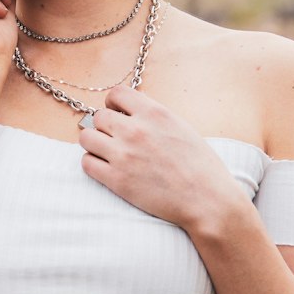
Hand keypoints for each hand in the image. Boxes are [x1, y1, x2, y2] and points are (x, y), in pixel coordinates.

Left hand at [77, 85, 241, 230]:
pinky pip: (87, 163)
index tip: (117, 113)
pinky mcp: (116, 180)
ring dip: (94, 143)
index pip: (116, 93)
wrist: (206, 199)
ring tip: (107, 152)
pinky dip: (93, 164)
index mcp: (154, 113)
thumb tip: (133, 113)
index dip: (113, 103)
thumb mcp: (181, 128)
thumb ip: (154, 117)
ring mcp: (123, 155)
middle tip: (114, 137)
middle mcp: (135, 130)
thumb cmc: (201, 166)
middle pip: (98, 116)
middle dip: (104, 125)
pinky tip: (106, 168)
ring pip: (86, 137)